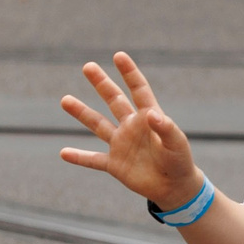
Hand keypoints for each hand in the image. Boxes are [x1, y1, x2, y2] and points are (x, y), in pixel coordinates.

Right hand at [58, 52, 204, 207]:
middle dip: (101, 83)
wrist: (175, 187)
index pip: (138, 90)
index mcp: (148, 118)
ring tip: (65, 99)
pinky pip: (93, 160)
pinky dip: (79, 157)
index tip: (119, 56)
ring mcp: (121, 145)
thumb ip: (165, 128)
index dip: (129, 73)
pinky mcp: (115, 165)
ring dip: (81, 113)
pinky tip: (63, 153)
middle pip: (114, 100)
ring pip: (98, 125)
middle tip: (88, 66)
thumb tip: (151, 114)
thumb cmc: (180, 162)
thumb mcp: (176, 143)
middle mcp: (131, 127)